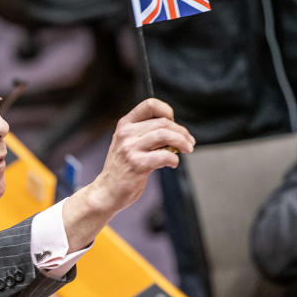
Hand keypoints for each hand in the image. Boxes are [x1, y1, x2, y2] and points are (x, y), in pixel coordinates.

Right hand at [62, 98, 194, 250]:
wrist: (107, 191)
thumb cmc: (122, 167)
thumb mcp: (128, 143)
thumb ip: (146, 134)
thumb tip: (176, 131)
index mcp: (125, 124)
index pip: (150, 105)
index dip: (167, 111)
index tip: (174, 123)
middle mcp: (126, 133)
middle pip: (163, 122)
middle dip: (182, 132)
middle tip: (189, 142)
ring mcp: (130, 149)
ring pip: (165, 136)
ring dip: (182, 142)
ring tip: (187, 149)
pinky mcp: (137, 165)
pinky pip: (164, 156)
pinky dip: (174, 159)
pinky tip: (173, 163)